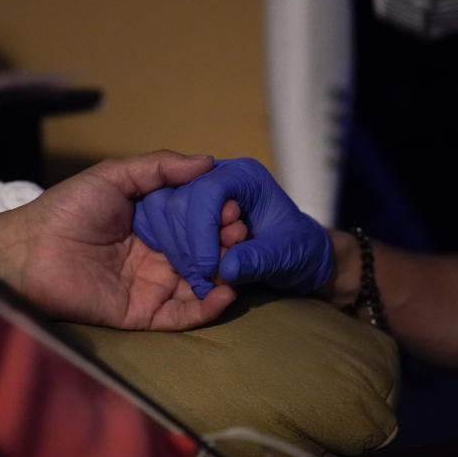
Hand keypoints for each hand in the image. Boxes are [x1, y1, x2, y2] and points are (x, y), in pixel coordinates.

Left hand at [0, 151, 240, 329]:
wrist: (28, 253)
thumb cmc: (67, 209)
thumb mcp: (115, 175)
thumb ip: (161, 166)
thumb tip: (208, 161)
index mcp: (152, 220)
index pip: (198, 219)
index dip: (218, 214)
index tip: (236, 207)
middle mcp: (157, 252)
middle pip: (205, 251)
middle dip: (228, 243)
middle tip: (242, 234)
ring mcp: (152, 284)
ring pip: (201, 284)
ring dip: (225, 275)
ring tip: (241, 263)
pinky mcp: (144, 313)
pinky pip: (184, 314)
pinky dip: (209, 307)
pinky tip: (226, 292)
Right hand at [133, 158, 332, 298]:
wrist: (296, 255)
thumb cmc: (298, 248)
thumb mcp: (287, 255)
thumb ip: (260, 259)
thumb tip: (227, 269)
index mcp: (244, 176)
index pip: (207, 192)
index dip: (202, 231)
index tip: (210, 269)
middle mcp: (215, 178)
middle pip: (178, 201)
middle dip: (188, 246)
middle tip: (205, 280)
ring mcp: (196, 194)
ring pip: (161, 213)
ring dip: (177, 251)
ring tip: (204, 279)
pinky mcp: (185, 214)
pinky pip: (159, 227)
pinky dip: (171, 253)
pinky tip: (191, 275)